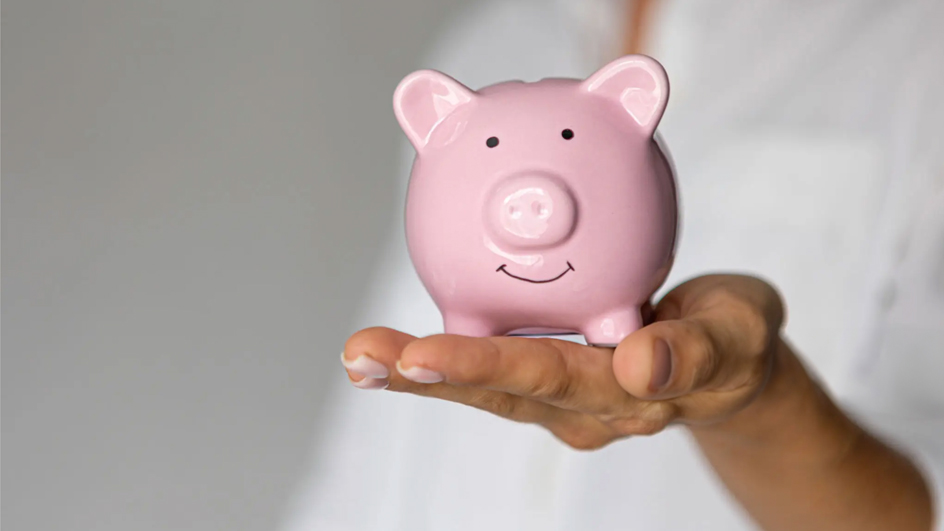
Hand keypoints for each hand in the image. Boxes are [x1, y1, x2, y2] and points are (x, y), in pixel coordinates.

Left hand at [341, 274, 784, 448]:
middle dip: (424, 373)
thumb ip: (699, 351)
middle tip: (361, 357)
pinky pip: (494, 365)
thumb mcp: (740, 334)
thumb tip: (642, 364)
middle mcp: (581, 404)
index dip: (482, 366)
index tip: (419, 357)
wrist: (730, 360)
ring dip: (418, 370)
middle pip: (496, 388)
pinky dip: (443, 357)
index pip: (545, 377)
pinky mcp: (552, 377)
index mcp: (623, 393)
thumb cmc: (734, 339)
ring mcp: (563, 395)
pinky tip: (397, 348)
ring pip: (486, 384)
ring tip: (360, 354)